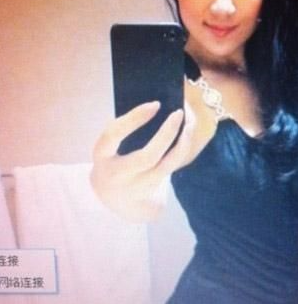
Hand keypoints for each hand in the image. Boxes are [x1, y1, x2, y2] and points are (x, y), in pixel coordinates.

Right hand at [90, 101, 194, 221]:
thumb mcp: (110, 147)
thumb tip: (158, 105)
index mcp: (101, 155)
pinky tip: (186, 137)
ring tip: (189, 125)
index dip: (134, 118)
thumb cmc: (114, 159)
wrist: (114, 199)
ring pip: (165, 166)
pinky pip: (170, 169)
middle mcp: (116, 174)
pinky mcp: (150, 191)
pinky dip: (181, 151)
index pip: (113, 134)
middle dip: (166, 134)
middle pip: (146, 157)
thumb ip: (126, 129)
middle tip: (178, 113)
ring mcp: (134, 187)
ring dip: (181, 144)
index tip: (155, 104)